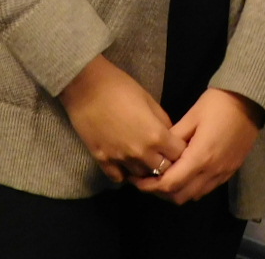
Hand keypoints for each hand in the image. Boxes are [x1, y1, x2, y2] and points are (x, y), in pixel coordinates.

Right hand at [58, 54, 184, 183]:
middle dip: (166, 163)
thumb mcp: (148, 99)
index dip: (180, 149)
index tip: (176, 145)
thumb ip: (162, 120)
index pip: (179, 154)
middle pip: (163, 171)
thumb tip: (169, 134)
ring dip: (146, 169)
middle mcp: (140, 153)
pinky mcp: (102, 161)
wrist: (85, 86)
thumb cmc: (119, 86)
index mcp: (155, 136)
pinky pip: (119, 178)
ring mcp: (120, 159)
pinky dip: (124, 173)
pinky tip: (125, 162)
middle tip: (162, 154)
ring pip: (141, 176)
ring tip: (144, 158)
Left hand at [132, 88, 263, 204]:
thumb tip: (157, 150)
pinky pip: (207, 188)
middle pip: (181, 196)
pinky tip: (183, 174)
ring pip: (195, 195)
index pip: (171, 183)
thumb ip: (174, 137)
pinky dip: (192, 187)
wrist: (249, 102)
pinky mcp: (230, 171)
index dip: (151, 186)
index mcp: (200, 157)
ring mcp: (223, 174)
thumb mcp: (191, 116)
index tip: (137, 181)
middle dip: (161, 192)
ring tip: (163, 177)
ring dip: (177, 191)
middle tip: (147, 180)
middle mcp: (212, 171)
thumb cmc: (218, 105)